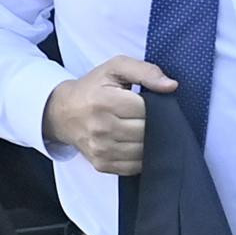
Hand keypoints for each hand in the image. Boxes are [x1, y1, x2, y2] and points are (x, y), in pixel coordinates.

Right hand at [43, 57, 177, 175]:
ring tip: (142, 128)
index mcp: (104, 101)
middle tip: (150, 116)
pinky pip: (134, 166)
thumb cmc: (93, 88)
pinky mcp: (102, 164)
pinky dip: (141, 156)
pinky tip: (136, 142)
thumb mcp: (115, 68)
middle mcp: (100, 128)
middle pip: (146, 131)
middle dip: (155, 123)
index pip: (146, 109)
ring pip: (143, 151)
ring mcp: (100, 149)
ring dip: (150, 141)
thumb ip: (145, 71)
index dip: (155, 106)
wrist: (64, 113)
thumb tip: (171, 86)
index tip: (151, 102)